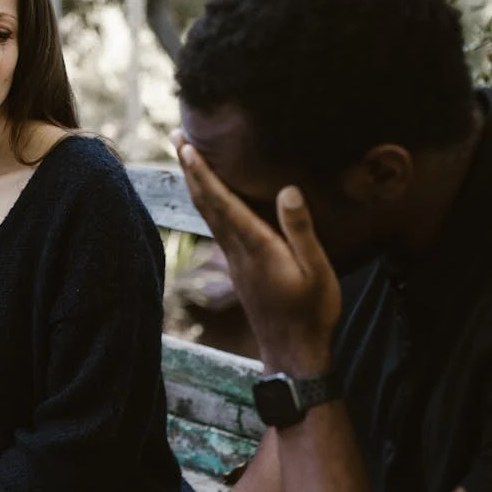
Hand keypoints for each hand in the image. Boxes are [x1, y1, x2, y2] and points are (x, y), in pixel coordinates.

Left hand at [175, 135, 340, 375]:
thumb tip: (287, 191)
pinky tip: (209, 198)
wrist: (295, 354)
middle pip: (207, 203)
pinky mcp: (240, 269)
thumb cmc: (312, 312)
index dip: (203, 173)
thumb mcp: (316, 271)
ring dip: (195, 184)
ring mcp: (236, 261)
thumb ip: (301, 230)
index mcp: (257, 246)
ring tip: (185, 159)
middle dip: (190, 169)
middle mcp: (239, 251)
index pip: (223, 202)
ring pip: (208, 215)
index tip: (187, 146)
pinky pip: (217, 227)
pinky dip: (207, 204)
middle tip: (175, 137)